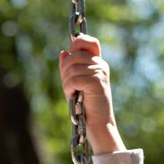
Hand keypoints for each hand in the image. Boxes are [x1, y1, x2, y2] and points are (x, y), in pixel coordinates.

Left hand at [59, 34, 124, 153]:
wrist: (97, 122)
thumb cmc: (84, 105)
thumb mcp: (73, 84)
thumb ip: (68, 68)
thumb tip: (63, 52)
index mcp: (97, 62)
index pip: (88, 41)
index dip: (77, 43)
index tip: (69, 56)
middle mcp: (100, 64)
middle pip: (74, 55)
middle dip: (65, 71)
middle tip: (68, 86)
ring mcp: (100, 72)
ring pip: (72, 68)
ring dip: (66, 83)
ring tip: (71, 93)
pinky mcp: (97, 82)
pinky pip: (75, 79)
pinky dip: (69, 88)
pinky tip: (73, 96)